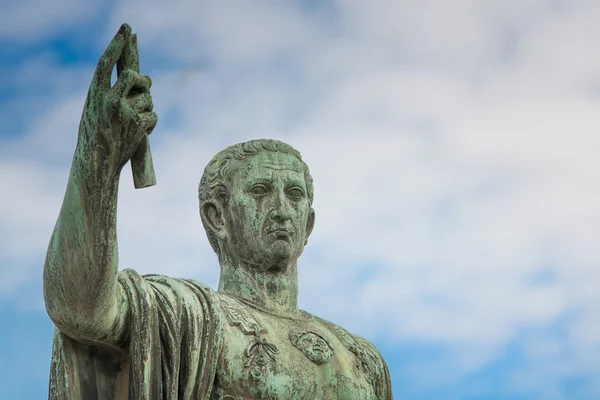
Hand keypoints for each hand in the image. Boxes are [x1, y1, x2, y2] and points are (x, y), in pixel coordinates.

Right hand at [77, 24, 157, 181]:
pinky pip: (153, 117)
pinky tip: (138, 134)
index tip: (127, 29)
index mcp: (95, 93)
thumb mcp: (98, 109)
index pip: (107, 62)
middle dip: (144, 82)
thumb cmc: (97, 134)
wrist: (97, 163)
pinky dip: (150, 125)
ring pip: (148, 100)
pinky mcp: (137, 126)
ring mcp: (123, 112)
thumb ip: (115, 91)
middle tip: (144, 86)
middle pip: (135, 78)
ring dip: (146, 109)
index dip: (117, 44)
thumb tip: (144, 79)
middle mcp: (108, 99)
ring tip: (132, 123)